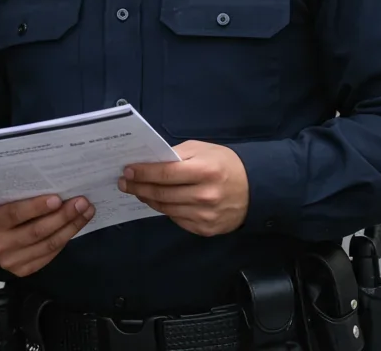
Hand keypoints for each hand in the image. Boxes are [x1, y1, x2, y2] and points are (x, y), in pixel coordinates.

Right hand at [0, 194, 94, 276]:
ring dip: (71, 228)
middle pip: (37, 232)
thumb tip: (48, 182)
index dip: (37, 207)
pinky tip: (75, 226)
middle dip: (63, 216)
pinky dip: (64, 240)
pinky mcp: (22, 271)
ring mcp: (11, 261)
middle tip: (82, 202)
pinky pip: (49, 255)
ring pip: (48, 245)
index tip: (58, 198)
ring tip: (86, 212)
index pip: (15, 214)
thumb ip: (14, 192)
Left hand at [119, 141, 248, 236]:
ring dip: (148, 199)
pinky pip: (177, 219)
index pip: (165, 173)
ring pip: (166, 209)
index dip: (143, 173)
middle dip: (139, 187)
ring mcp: (205, 215)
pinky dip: (165, 210)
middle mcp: (205, 196)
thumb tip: (150, 162)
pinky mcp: (206, 229)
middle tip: (124, 183)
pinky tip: (157, 201)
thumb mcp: (204, 150)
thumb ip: (177, 155)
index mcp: (205, 171)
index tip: (127, 171)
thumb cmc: (225, 164)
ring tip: (137, 191)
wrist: (256, 189)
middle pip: (162, 194)